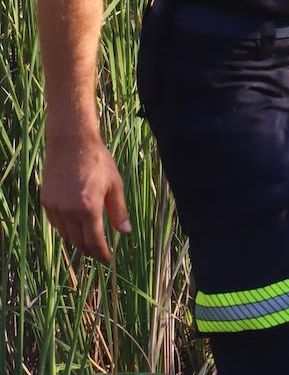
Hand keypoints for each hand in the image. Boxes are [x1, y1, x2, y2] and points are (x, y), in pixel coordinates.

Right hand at [41, 135, 130, 264]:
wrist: (71, 144)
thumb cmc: (98, 162)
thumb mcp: (115, 185)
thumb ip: (119, 211)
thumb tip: (125, 232)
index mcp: (88, 208)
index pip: (94, 241)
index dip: (102, 253)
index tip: (108, 260)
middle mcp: (69, 211)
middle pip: (79, 241)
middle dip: (90, 250)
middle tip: (100, 253)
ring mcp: (55, 207)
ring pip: (66, 235)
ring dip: (78, 241)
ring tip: (89, 242)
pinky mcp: (46, 202)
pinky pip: (56, 224)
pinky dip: (66, 230)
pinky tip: (76, 227)